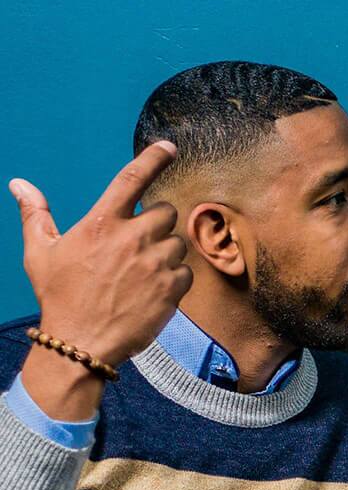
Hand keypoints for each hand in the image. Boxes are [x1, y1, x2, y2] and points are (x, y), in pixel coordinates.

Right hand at [10, 141, 190, 368]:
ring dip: (166, 252)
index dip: (152, 158)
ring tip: (141, 272)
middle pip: (166, 211)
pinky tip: (153, 290)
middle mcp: (133, 238)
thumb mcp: (41, 252)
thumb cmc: (60, 296)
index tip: (168, 147)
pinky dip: (175, 278)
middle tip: (139, 242)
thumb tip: (20, 185)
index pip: (132, 179)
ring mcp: (155, 264)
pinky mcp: (172, 290)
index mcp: (102, 223)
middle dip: (157, 222)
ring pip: (177, 243)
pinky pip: (186, 272)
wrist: (82, 341)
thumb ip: (35, 214)